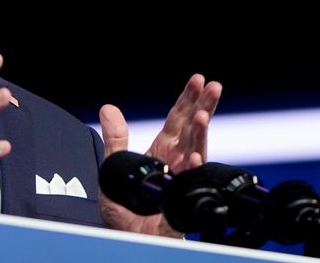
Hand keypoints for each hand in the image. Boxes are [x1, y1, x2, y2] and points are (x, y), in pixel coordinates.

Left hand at [98, 73, 222, 235]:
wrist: (128, 240)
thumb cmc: (128, 208)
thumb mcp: (115, 167)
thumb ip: (115, 139)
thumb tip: (108, 108)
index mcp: (163, 152)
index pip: (178, 121)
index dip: (187, 100)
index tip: (197, 79)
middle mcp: (177, 165)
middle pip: (192, 131)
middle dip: (203, 108)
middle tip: (212, 86)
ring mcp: (181, 184)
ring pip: (195, 154)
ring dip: (199, 134)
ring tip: (202, 115)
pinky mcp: (178, 207)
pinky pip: (187, 188)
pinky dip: (192, 172)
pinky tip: (194, 157)